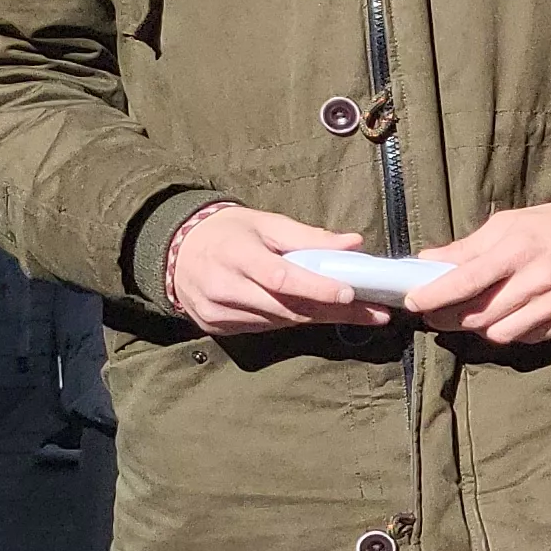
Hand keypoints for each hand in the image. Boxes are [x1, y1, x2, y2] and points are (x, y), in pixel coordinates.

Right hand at [166, 204, 385, 334]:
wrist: (174, 249)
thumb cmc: (228, 232)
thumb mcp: (265, 223)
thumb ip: (308, 236)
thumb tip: (353, 243)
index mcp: (235, 255)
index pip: (281, 278)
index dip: (317, 289)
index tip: (351, 294)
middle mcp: (224, 288)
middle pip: (287, 307)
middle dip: (335, 311)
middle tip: (375, 312)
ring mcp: (217, 312)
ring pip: (279, 322)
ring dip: (320, 319)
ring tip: (358, 314)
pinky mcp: (215, 327)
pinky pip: (264, 328)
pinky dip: (292, 321)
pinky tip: (318, 315)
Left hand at [406, 189, 550, 346]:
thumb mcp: (510, 223)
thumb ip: (469, 247)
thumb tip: (428, 260)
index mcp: (519, 249)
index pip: (467, 280)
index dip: (434, 295)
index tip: (413, 303)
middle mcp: (539, 279)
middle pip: (479, 315)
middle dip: (449, 318)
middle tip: (436, 314)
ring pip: (501, 334)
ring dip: (479, 329)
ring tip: (473, 317)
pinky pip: (529, 338)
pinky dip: (511, 332)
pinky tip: (507, 318)